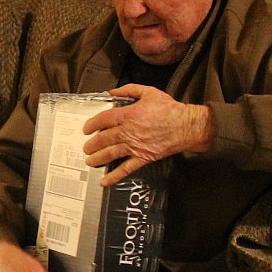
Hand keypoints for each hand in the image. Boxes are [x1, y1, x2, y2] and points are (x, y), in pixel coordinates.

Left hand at [83, 83, 213, 185]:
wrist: (187, 126)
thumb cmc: (169, 109)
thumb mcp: (148, 92)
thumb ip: (128, 90)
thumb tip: (111, 92)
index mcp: (129, 114)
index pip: (103, 120)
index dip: (91, 124)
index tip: (86, 129)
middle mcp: (129, 131)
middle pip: (104, 139)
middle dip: (91, 144)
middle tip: (85, 147)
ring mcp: (135, 146)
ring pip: (111, 154)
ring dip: (97, 158)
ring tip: (89, 161)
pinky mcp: (143, 158)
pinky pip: (126, 169)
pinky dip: (114, 176)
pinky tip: (104, 181)